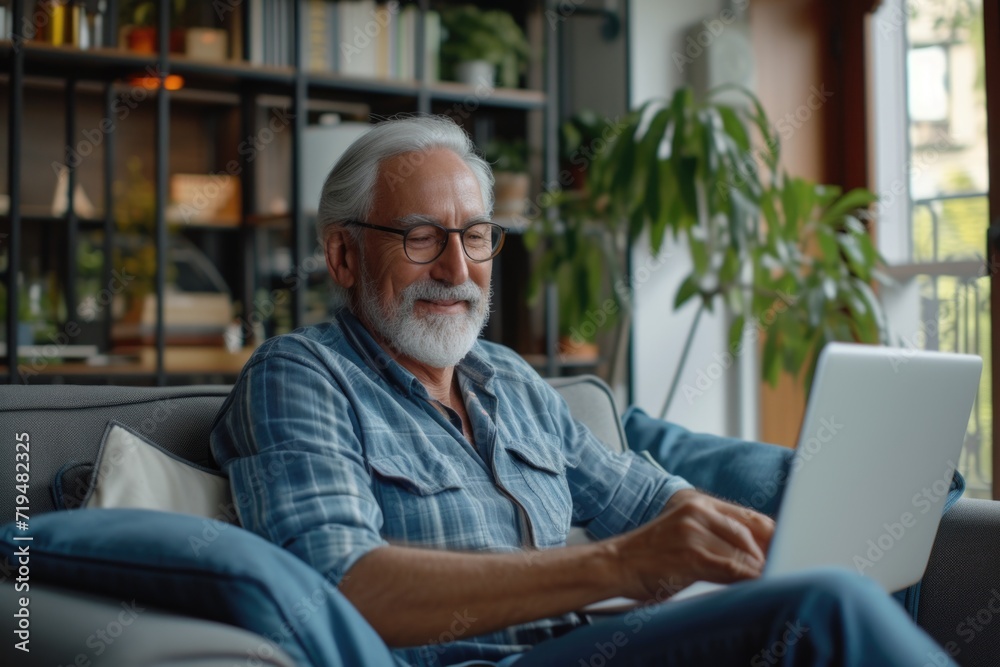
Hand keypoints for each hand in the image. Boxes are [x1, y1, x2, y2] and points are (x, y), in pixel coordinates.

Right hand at [610, 489, 774, 599]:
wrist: (615, 563)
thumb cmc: (651, 554)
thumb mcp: (684, 532)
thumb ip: (717, 534)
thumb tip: (757, 552)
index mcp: (698, 502)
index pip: (748, 516)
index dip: (772, 535)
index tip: (789, 550)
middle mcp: (697, 510)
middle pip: (751, 532)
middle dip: (770, 554)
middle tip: (783, 568)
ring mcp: (694, 531)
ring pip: (743, 553)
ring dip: (759, 571)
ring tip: (768, 581)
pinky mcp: (691, 554)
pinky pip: (732, 569)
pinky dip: (748, 580)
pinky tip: (754, 586)